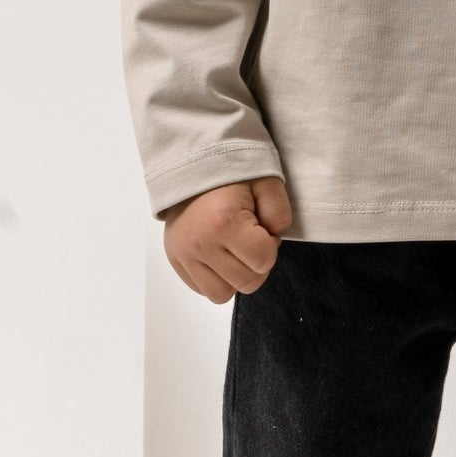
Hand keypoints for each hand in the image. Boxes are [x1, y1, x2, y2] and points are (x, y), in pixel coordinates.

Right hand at [161, 175, 293, 302]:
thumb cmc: (233, 172)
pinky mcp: (175, 259)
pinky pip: (202, 289)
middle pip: (247, 283)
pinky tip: (219, 254)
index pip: (263, 261)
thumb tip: (272, 241)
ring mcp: (184, 254)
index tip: (262, 227)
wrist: (192, 163)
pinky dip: (215, 278)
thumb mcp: (268, 183)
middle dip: (256, 263)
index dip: (271, 245)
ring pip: (222, 294)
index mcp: (224, 223)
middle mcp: (200, 244)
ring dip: (235, 276)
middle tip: (250, 237)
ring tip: (234, 249)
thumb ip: (280, 215)